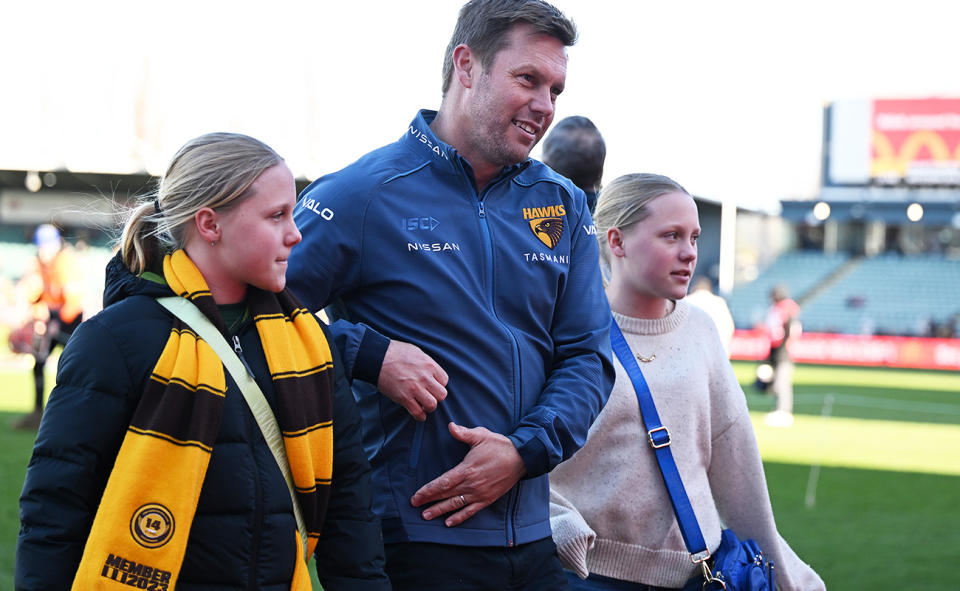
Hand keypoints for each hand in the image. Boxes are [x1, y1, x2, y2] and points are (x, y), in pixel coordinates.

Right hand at [378, 340, 447, 420]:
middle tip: (429, 396)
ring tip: (423, 404)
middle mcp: (425, 378)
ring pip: (432, 405)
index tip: (432, 386)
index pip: (444, 381)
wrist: (377, 357)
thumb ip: (426, 363)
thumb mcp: (417, 352)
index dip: (439, 385)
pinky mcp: (404, 398)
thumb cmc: (395, 352)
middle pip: (442, 395)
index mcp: (429, 365)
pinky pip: (418, 413)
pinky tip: (417, 413)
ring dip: (428, 407)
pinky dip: (420, 416)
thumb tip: (431, 370)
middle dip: (436, 397)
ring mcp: (415, 389)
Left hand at [410, 422, 526, 526]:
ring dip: (440, 510)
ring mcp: (479, 494)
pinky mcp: (487, 499)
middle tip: (415, 505)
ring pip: (456, 505)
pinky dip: (460, 517)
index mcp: (467, 469)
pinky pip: (471, 511)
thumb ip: (463, 433)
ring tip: (427, 516)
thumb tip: (450, 426)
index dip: (428, 490)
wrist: (521, 458)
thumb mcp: (481, 436)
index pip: (443, 482)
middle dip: (429, 500)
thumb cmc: (500, 446)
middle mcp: (472, 484)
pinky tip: (449, 522)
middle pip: (446, 495)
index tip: (416, 495)